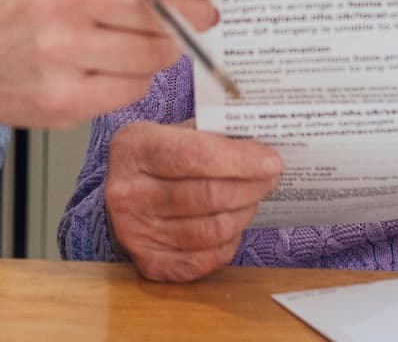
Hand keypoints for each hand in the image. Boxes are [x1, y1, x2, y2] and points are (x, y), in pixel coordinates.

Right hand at [0, 0, 220, 127]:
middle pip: (166, 11)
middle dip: (194, 16)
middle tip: (201, 17)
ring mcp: (61, 51)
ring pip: (156, 54)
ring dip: (162, 49)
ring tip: (142, 40)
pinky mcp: (62, 99)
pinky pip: (133, 89)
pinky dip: (134, 79)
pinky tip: (111, 67)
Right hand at [102, 120, 282, 282]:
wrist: (125, 194)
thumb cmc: (160, 158)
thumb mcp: (175, 133)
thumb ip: (213, 137)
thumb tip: (262, 150)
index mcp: (133, 148)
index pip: (194, 155)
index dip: (240, 160)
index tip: (272, 161)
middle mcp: (127, 192)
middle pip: (207, 195)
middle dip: (250, 187)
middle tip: (270, 178)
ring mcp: (134, 232)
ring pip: (211, 230)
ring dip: (243, 214)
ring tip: (252, 199)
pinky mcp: (149, 263)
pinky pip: (206, 259)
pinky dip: (228, 243)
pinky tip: (232, 225)